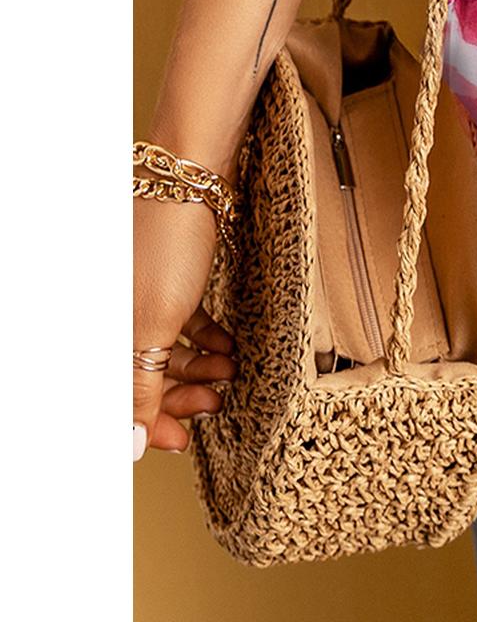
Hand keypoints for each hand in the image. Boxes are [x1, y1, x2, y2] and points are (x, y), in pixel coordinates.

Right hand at [133, 197, 237, 460]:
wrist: (192, 175)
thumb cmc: (166, 243)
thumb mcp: (152, 325)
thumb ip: (137, 389)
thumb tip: (128, 446)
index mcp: (102, 328)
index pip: (118, 396)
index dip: (148, 423)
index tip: (180, 440)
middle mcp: (116, 314)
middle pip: (141, 375)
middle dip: (178, 395)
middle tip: (214, 404)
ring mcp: (140, 295)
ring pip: (165, 349)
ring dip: (198, 368)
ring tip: (229, 372)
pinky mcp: (167, 276)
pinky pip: (181, 321)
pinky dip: (204, 338)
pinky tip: (227, 346)